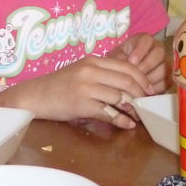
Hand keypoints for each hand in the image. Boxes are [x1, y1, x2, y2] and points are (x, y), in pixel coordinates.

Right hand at [0, 55, 154, 128]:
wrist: (35, 95)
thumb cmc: (59, 86)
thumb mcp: (81, 73)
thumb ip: (102, 76)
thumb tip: (127, 88)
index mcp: (93, 61)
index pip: (126, 66)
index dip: (142, 78)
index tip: (150, 90)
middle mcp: (90, 71)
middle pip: (127, 81)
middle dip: (142, 94)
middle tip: (148, 104)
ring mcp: (86, 87)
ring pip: (120, 96)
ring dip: (133, 109)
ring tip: (139, 116)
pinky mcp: (81, 104)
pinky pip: (108, 112)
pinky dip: (121, 120)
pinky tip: (127, 124)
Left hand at [108, 33, 168, 93]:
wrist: (124, 76)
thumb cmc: (120, 63)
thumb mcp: (117, 58)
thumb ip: (121, 59)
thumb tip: (128, 66)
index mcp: (144, 40)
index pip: (147, 40)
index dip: (140, 50)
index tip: (131, 61)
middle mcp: (157, 48)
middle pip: (159, 54)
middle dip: (147, 65)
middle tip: (136, 75)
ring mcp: (165, 62)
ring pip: (165, 68)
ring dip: (151, 78)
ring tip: (139, 85)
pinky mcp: (169, 76)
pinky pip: (168, 81)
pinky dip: (156, 87)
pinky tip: (146, 91)